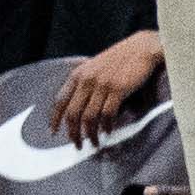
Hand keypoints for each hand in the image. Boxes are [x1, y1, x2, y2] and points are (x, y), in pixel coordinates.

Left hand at [51, 27, 161, 144]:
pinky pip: (107, 113)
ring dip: (90, 134)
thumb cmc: (119, 60)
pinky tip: (107, 132)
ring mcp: (101, 84)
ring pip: (89, 116)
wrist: (141, 48)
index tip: (54, 132)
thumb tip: (80, 108)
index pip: (60, 100)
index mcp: (77, 75)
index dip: (55, 118)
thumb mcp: (94, 68)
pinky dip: (106, 126)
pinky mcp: (117, 89)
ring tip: (94, 143)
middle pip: (73, 113)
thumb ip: (85, 84)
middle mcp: (86, 80)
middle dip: (73, 132)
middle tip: (77, 145)